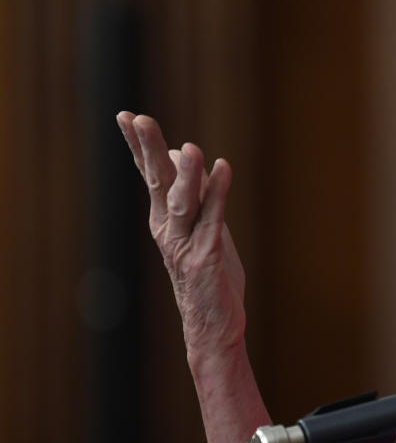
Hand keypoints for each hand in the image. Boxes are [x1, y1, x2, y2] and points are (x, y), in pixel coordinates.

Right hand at [116, 112, 245, 360]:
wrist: (213, 325)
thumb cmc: (209, 274)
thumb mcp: (203, 226)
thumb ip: (196, 193)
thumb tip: (185, 155)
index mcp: (164, 219)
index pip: (150, 176)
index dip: (139, 147)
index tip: (126, 117)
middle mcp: (168, 229)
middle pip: (157, 183)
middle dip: (148, 150)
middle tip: (138, 119)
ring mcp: (185, 244)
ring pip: (183, 201)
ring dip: (186, 173)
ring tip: (189, 147)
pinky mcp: (206, 257)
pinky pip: (213, 219)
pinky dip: (219, 192)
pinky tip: (223, 167)